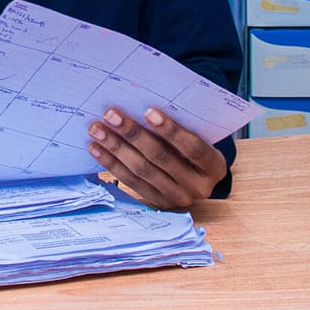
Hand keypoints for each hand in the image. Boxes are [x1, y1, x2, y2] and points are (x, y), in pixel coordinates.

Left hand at [87, 107, 225, 209]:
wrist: (198, 179)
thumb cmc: (194, 148)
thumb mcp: (199, 137)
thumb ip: (180, 126)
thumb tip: (142, 105)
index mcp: (213, 167)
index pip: (192, 147)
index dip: (170, 130)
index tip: (148, 111)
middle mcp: (198, 187)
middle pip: (161, 157)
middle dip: (133, 134)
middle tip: (110, 114)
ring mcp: (177, 198)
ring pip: (142, 170)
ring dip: (116, 147)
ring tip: (97, 129)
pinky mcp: (157, 204)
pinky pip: (130, 182)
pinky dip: (111, 163)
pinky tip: (96, 147)